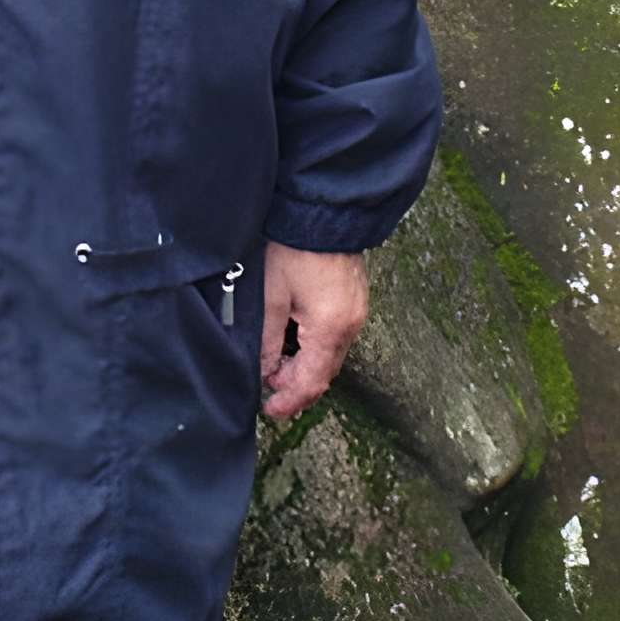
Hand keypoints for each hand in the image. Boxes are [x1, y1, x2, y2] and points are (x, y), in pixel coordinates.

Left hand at [257, 242, 367, 421]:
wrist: (321, 211)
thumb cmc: (293, 249)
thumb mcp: (270, 296)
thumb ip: (266, 340)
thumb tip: (263, 371)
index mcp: (330, 328)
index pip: (313, 382)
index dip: (290, 401)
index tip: (270, 409)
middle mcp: (350, 324)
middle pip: (325, 372)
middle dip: (296, 385)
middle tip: (268, 388)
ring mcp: (357, 311)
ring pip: (331, 355)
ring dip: (305, 366)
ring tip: (275, 363)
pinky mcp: (355, 298)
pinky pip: (337, 336)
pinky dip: (316, 347)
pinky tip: (294, 341)